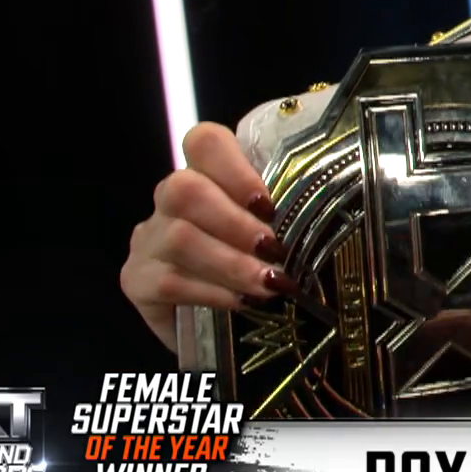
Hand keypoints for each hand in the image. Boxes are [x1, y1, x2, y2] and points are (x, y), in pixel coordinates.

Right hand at [120, 123, 295, 351]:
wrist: (214, 329)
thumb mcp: (272, 233)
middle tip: (274, 250)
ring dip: (231, 263)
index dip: (235, 168)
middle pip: (184, 189)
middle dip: (235, 222)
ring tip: (269, 283)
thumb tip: (334, 213)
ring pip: (179, 238)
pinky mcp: (137, 281)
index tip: (268, 205)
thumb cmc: (255, 266)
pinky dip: (213, 292)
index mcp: (205, 175)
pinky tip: (243, 303)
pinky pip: (169, 282)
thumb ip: (286, 214)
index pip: (205, 142)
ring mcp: (148, 239)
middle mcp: (169, 200)